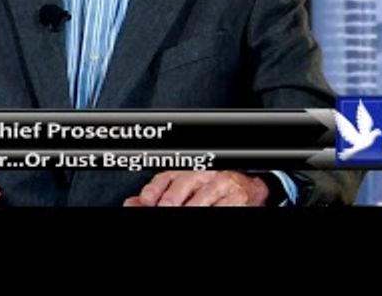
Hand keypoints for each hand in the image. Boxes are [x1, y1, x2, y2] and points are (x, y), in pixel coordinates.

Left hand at [123, 171, 268, 206]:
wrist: (250, 188)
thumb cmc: (214, 190)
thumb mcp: (185, 190)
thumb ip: (159, 195)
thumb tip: (131, 203)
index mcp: (187, 170)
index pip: (166, 176)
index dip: (154, 190)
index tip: (146, 200)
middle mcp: (203, 174)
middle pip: (182, 184)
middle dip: (170, 201)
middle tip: (165, 209)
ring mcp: (220, 185)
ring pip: (201, 198)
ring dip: (191, 207)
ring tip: (183, 211)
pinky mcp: (236, 197)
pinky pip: (221, 207)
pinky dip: (213, 210)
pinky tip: (206, 212)